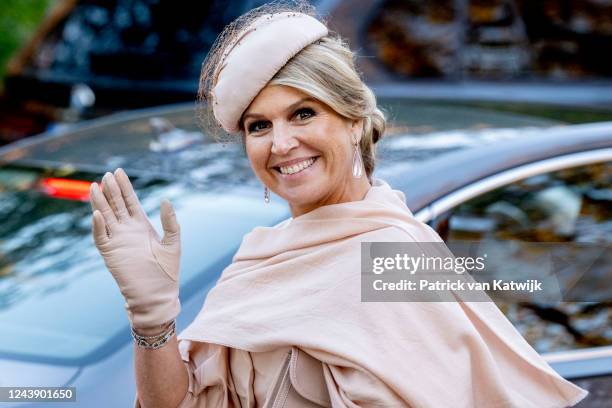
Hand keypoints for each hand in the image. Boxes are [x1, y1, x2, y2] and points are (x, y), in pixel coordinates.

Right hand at [89, 168, 180, 329]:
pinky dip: (98, 226)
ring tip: (94, 186)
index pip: (130, 201)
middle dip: (111, 190)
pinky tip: (98, 213)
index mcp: (142, 226)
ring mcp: (117, 241)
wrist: (158, 295)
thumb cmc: (167, 271)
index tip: (119, 172)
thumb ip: (170, 221)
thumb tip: (165, 199)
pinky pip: (101, 237)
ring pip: (105, 217)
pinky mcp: (111, 254)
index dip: (124, 187)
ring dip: (100, 203)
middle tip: (107, 175)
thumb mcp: (172, 242)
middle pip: (116, 205)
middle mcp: (127, 231)